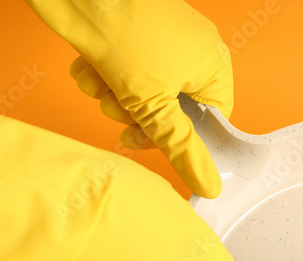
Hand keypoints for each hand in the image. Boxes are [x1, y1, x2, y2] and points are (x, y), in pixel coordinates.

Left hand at [24, 0, 233, 197]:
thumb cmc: (125, 33)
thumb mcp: (155, 106)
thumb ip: (183, 149)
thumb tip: (211, 186)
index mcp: (213, 67)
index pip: (208, 122)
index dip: (179, 138)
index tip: (153, 141)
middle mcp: (191, 53)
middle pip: (170, 112)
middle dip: (136, 114)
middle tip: (121, 107)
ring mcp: (159, 42)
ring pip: (138, 95)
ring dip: (111, 96)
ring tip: (101, 80)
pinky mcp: (128, 36)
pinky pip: (118, 73)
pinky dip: (99, 76)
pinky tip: (89, 65)